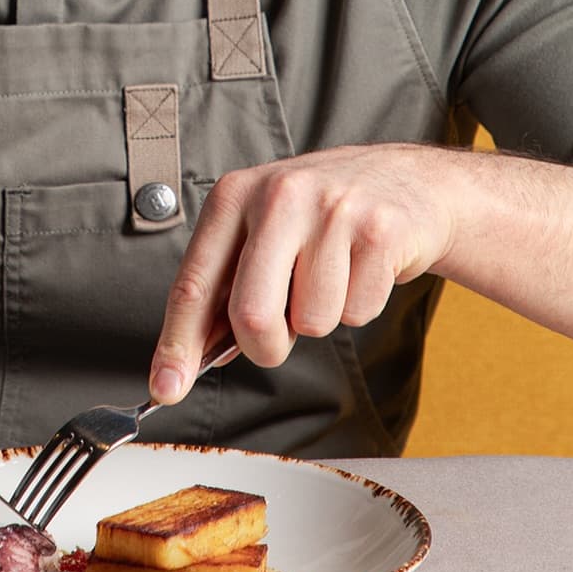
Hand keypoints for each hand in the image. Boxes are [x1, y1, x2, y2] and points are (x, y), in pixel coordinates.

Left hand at [149, 144, 456, 401]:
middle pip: (250, 315)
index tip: (165, 390)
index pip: (194, 284)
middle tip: (280, 335)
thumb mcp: (260, 231)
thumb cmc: (319, 217)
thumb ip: (223, 289)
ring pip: (311, 322)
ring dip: (320, 318)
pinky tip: (362, 268)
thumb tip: (185, 364)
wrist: (407, 181)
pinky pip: (358, 312)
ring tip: (331, 275)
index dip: (177, 345)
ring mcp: (332, 210)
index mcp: (234, 195)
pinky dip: (359, 305)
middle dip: (264, 346)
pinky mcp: (380, 230)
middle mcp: (278, 196)